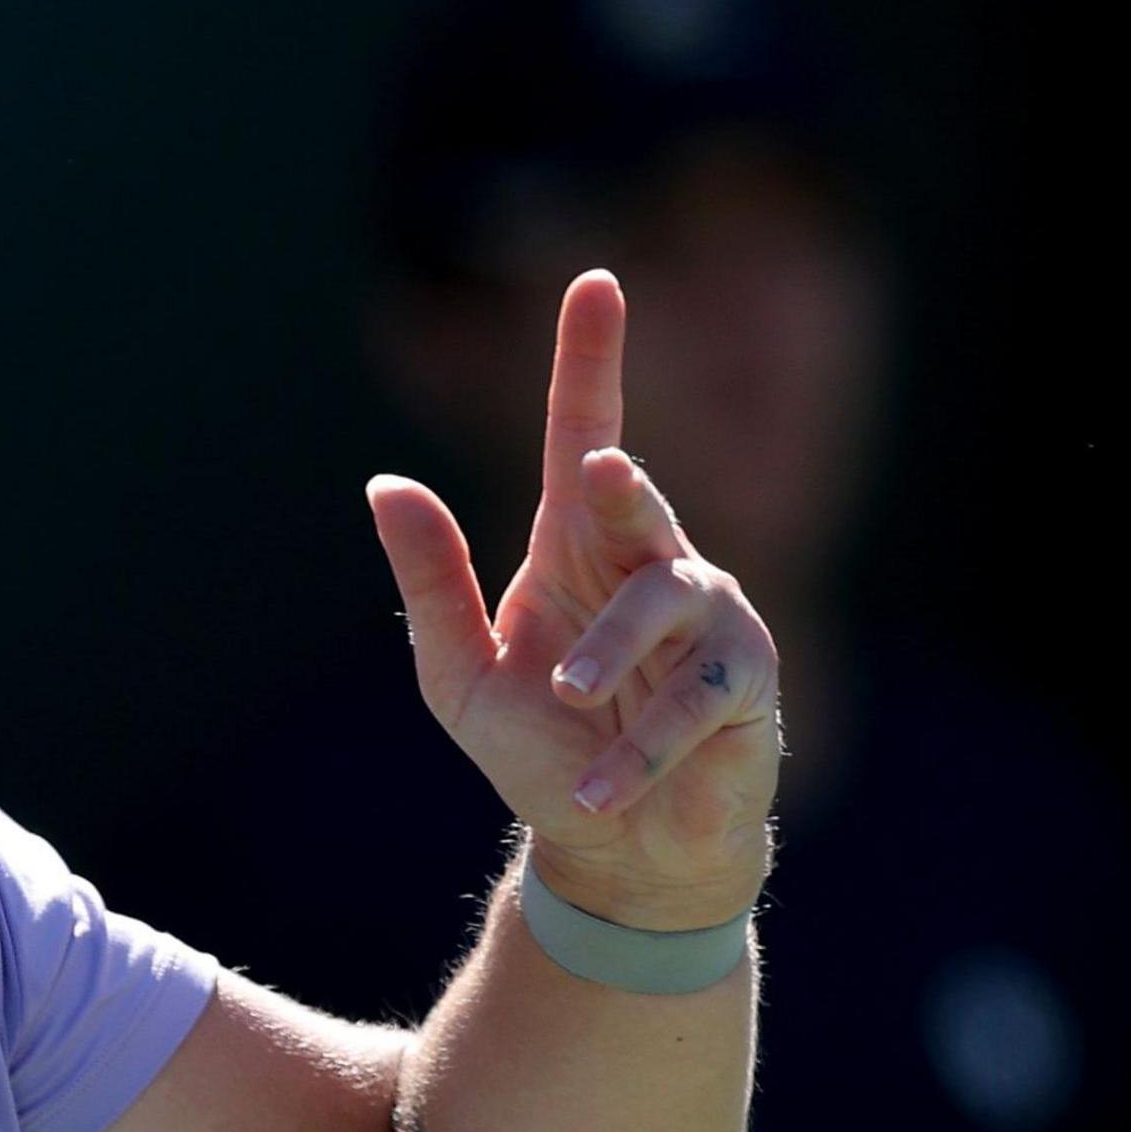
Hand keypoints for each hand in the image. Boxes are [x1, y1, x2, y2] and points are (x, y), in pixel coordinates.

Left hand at [367, 270, 780, 927]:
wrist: (612, 848)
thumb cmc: (541, 751)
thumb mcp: (460, 672)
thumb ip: (431, 581)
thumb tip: (384, 484)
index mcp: (576, 548)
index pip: (581, 436)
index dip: (589, 361)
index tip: (594, 283)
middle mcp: (650, 566)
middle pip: (636, 498)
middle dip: (623, 484)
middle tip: (593, 473)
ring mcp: (708, 620)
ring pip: (664, 603)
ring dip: (608, 654)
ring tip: (565, 698)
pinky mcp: (745, 686)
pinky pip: (694, 698)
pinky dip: (636, 747)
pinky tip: (594, 787)